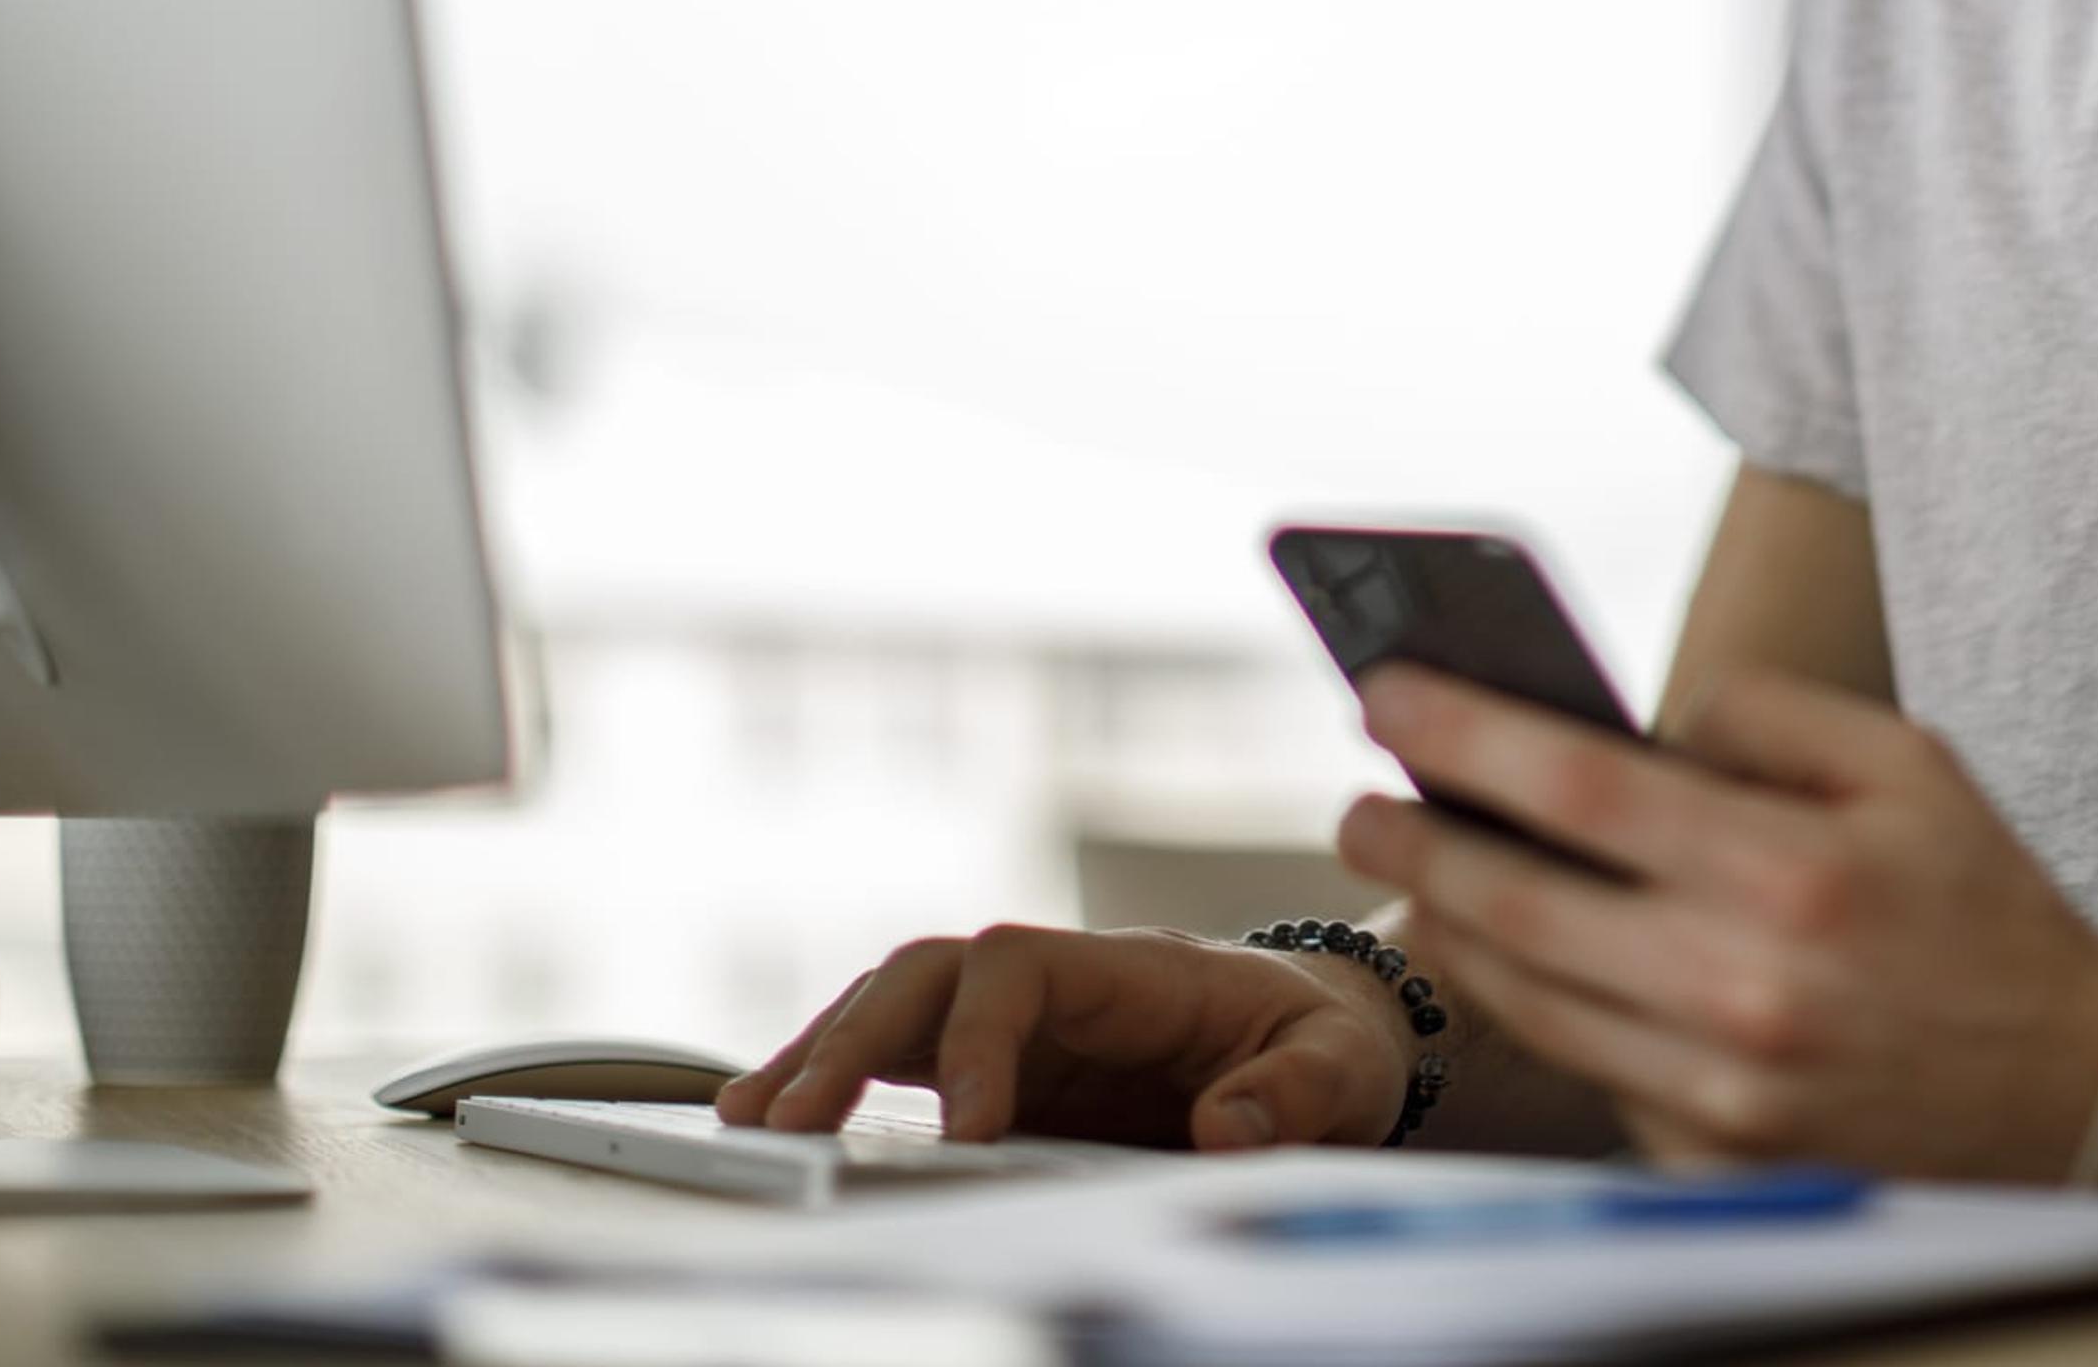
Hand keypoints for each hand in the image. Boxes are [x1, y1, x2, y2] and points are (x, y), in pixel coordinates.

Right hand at [712, 924, 1411, 1151]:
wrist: (1325, 1029)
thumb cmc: (1328, 1041)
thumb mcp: (1343, 1068)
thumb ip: (1292, 1093)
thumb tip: (1224, 1130)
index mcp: (1136, 970)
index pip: (1019, 966)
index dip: (979, 1037)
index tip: (971, 1130)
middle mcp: (1062, 983)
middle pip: (931, 972)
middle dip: (856, 1036)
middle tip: (798, 1120)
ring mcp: (1025, 1021)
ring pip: (898, 1006)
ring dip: (824, 1051)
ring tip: (754, 1121)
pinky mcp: (1004, 1067)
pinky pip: (905, 1056)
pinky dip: (838, 1078)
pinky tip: (778, 1122)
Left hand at [1337, 664, 2097, 1178]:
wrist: (2078, 1095)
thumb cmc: (1985, 908)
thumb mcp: (1909, 763)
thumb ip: (1767, 717)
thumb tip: (1636, 725)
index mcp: (1791, 871)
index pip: (1578, 788)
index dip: (1465, 736)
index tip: (1386, 696)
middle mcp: (1745, 989)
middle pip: (1520, 905)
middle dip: (1415, 845)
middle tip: (1358, 806)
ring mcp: (1725, 1094)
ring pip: (1534, 1001)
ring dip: (1451, 932)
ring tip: (1412, 875)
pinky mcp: (1719, 1162)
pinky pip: (1593, 1073)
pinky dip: (1541, 1012)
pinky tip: (1511, 961)